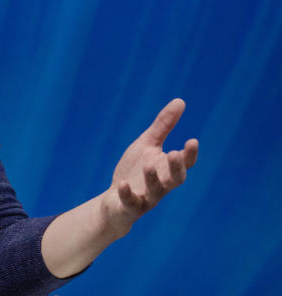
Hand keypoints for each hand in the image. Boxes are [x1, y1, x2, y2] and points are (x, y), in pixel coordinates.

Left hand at [100, 98, 198, 236]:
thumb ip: (163, 126)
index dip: (190, 154)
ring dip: (153, 179)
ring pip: (155, 191)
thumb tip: (180, 101)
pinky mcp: (130, 206)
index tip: (192, 141)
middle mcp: (162, 184)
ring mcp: (147, 197)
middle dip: (176, 168)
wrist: (116, 200)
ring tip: (148, 165)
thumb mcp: (147, 144)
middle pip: (175, 179)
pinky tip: (124, 184)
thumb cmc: (135, 170)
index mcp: (167, 169)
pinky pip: (131, 202)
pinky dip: (128, 194)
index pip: (184, 163)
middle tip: (174, 153)